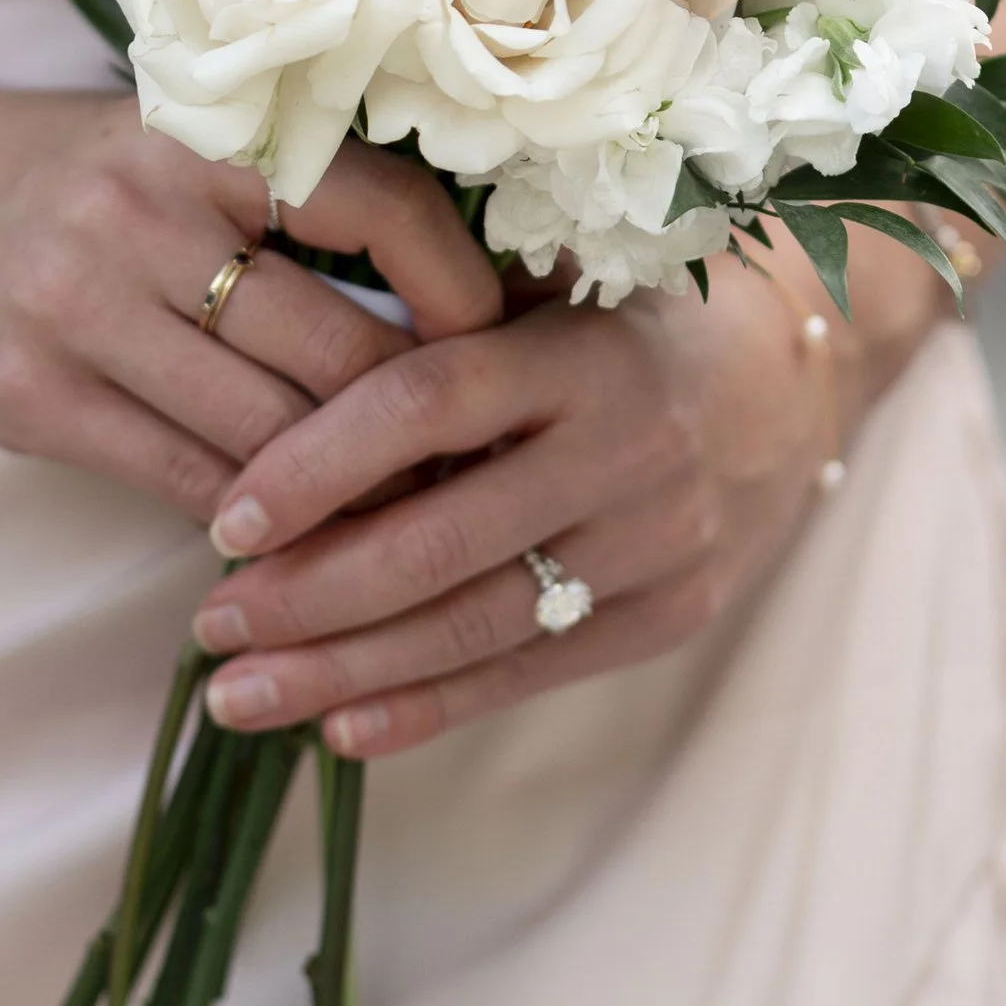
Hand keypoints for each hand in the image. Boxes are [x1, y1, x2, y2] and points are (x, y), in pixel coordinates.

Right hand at [0, 92, 500, 524]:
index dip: (462, 284)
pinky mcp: (32, 397)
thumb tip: (476, 301)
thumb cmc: (84, 177)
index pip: (377, 204)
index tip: (509, 340)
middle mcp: (140, 208)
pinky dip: (259, 520)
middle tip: (483, 461)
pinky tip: (302, 533)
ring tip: (413, 514)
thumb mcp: (183, 143)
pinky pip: (186, 481)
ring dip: (351, 490)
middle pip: (334, 345)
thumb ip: (302, 199)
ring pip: (268, 432)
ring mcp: (77, 306)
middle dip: (420, 420)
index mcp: (204, 130)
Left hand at [187, 223, 958, 758]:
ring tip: (240, 696)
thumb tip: (276, 358)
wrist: (796, 372)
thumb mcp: (553, 277)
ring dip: (346, 671)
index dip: (320, 465)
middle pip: (441, 540)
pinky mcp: (669, 616)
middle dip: (311, 595)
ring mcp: (654, 544)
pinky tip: (338, 728)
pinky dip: (430, 707)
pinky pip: (531, 673)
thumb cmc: (627, 310)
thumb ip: (443, 314)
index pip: (428, 405)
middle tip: (209, 628)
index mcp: (578, 349)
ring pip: (477, 625)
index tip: (226, 519)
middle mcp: (624, 450)